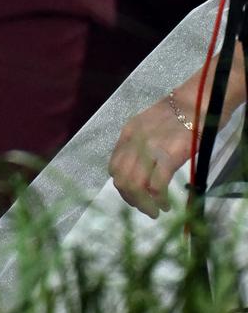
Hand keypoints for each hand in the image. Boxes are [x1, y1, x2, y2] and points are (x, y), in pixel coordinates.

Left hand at [109, 83, 204, 215]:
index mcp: (127, 134)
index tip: (135, 196)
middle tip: (145, 209)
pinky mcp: (168, 156)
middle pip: (121, 179)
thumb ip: (139, 145)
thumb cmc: (179, 114)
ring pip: (135, 185)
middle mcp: (133, 142)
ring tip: (155, 211)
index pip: (114, 167)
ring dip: (143, 204)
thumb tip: (138, 169)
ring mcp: (150, 149)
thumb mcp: (149, 126)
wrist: (197, 102)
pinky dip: (158, 200)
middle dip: (131, 199)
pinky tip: (165, 205)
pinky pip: (156, 186)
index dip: (123, 186)